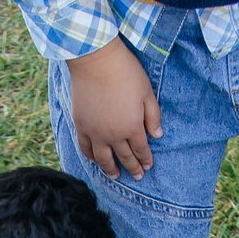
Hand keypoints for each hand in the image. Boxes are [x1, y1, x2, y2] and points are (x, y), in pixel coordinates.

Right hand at [65, 38, 159, 176]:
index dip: (145, 159)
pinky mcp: (80, 125)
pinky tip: (94, 160)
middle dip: (133, 168)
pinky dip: (90, 157)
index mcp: (132, 127)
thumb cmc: (125, 73)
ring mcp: (95, 132)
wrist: (95, 61)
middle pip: (124, 157)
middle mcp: (113, 134)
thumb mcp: (147, 92)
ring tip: (115, 176)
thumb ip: (153, 116)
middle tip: (137, 176)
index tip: (148, 166)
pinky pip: (85, 148)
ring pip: (103, 158)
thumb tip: (157, 135)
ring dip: (110, 169)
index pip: (141, 149)